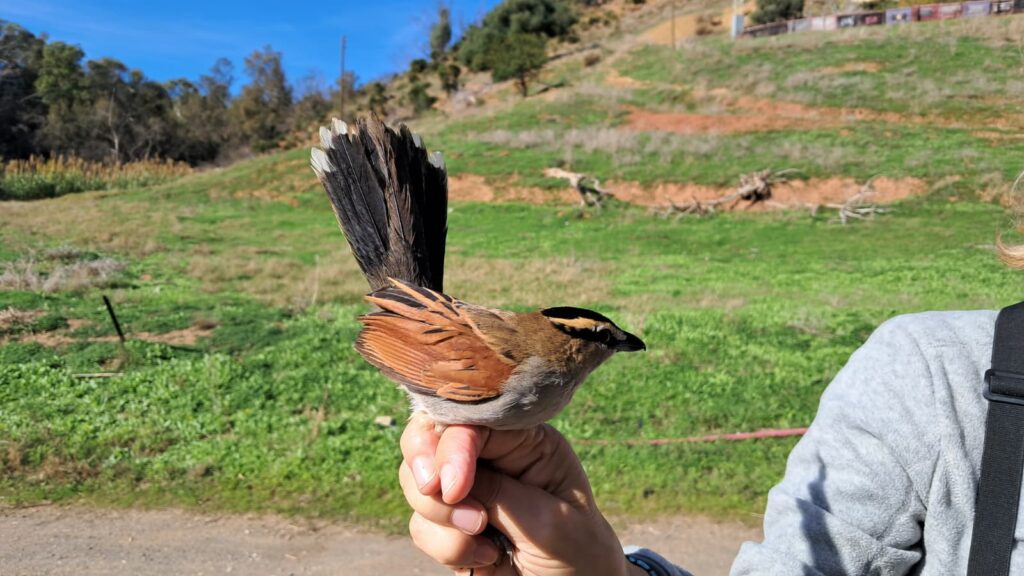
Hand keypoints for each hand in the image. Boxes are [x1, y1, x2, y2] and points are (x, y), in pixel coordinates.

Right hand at [398, 412, 632, 574]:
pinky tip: (485, 559)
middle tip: (443, 495)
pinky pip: (421, 527)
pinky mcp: (452, 529)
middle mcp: (492, 459)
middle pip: (428, 439)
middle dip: (426, 470)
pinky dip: (445, 547)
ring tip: (482, 538)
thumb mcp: (549, 520)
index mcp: (525, 441)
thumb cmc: (579, 553)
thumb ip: (499, 494)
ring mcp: (469, 493)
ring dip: (440, 517)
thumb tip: (445, 480)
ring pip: (418, 486)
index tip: (453, 487)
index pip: (473, 420)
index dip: (452, 446)